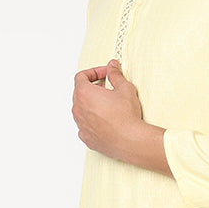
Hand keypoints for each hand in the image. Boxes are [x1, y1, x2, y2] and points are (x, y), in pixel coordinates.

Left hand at [71, 58, 169, 172]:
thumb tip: (113, 67)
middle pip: (80, 93)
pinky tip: (106, 120)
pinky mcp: (86, 138)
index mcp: (83, 94)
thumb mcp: (124, 88)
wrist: (130, 140)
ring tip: (109, 105)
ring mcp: (81, 125)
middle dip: (93, 88)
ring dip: (92, 104)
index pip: (81, 77)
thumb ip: (115, 75)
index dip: (94, 72)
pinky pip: (85, 125)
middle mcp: (78, 110)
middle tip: (108, 89)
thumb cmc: (126, 116)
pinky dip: (93, 120)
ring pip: (82, 110)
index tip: (105, 74)